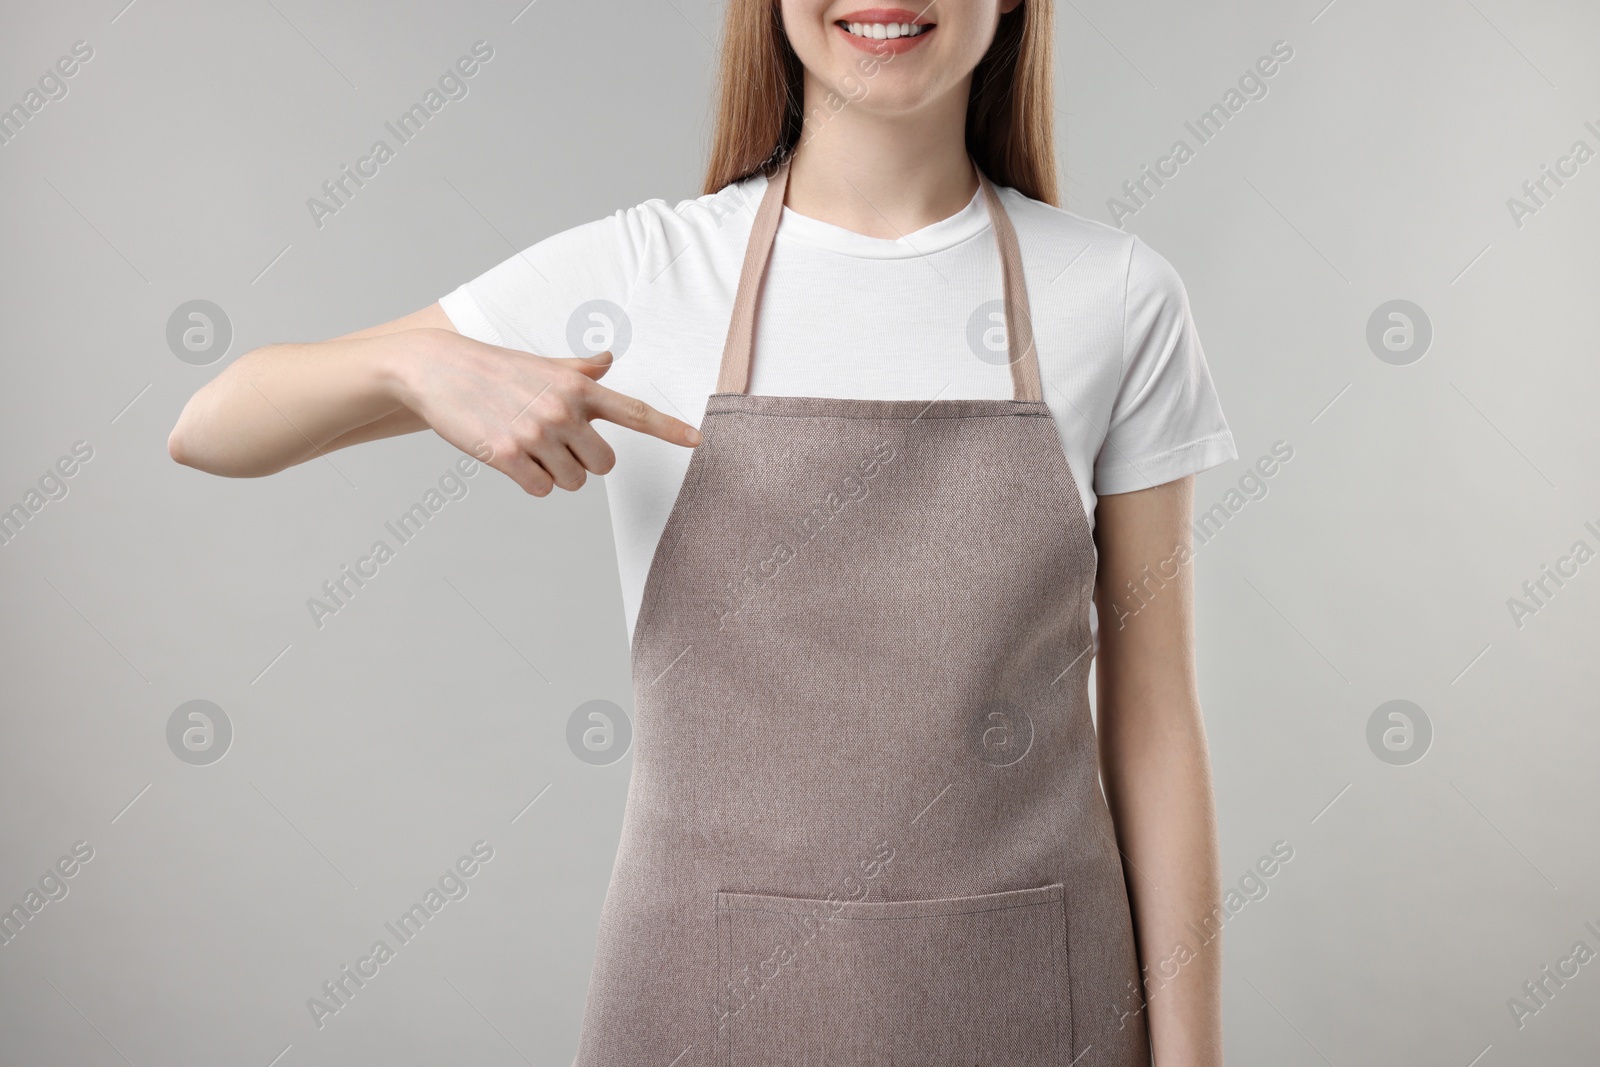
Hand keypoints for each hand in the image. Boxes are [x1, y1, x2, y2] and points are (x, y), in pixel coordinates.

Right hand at [395, 330, 700, 495]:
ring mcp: (536, 433)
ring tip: (527, 445)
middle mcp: (564, 409)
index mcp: (578, 387)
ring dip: (554, 473)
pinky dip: (529, 482)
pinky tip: (510, 457)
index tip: (698, 441)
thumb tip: (607, 360)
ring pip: (572, 482)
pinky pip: (541, 490)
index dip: (669, 428)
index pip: (635, 412)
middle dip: (584, 463)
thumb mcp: (541, 365)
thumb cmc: (494, 368)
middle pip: (604, 466)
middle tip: (555, 444)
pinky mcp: (508, 455)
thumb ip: (578, 370)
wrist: (437, 368)